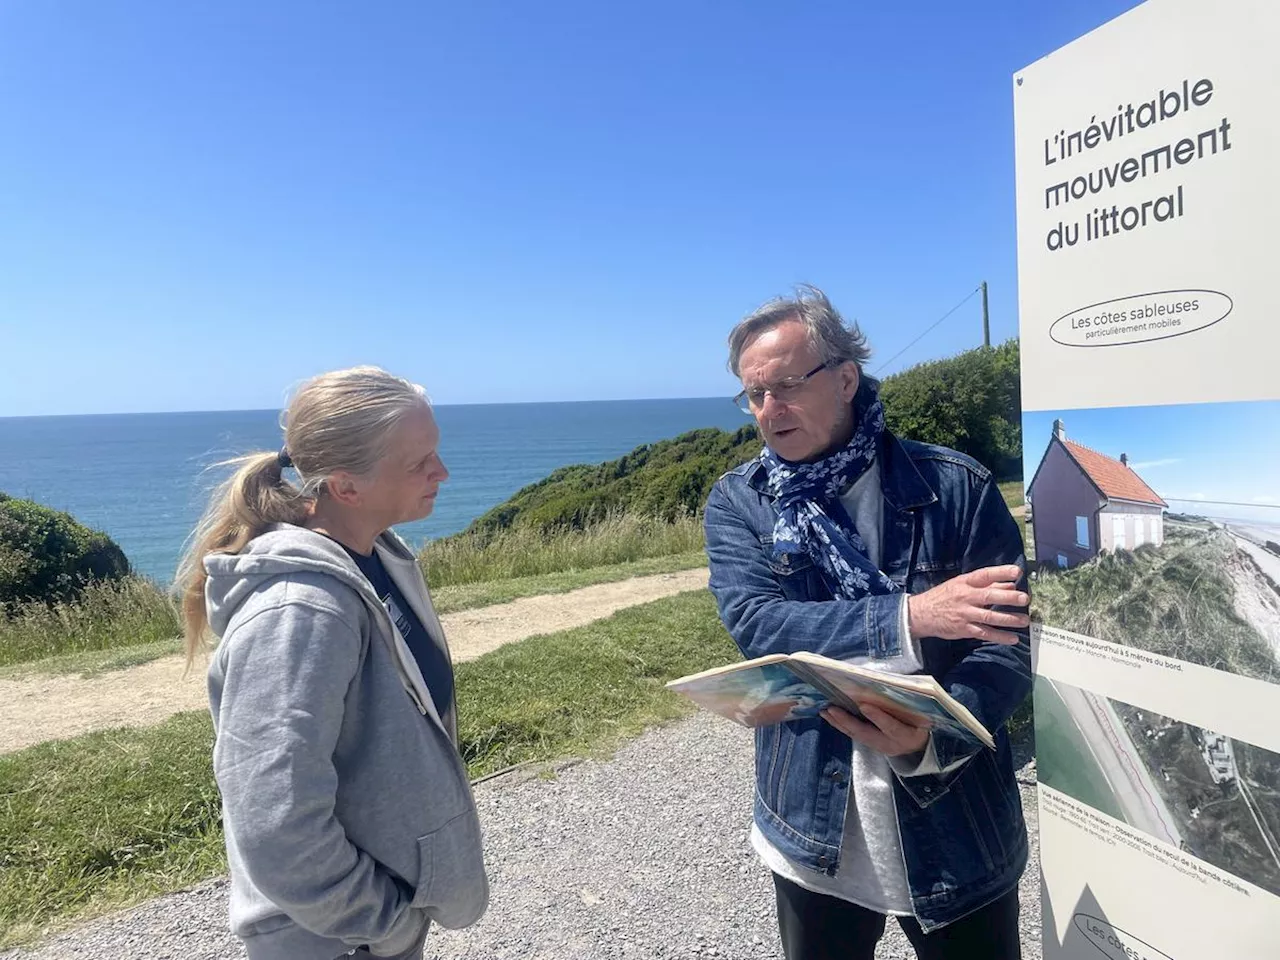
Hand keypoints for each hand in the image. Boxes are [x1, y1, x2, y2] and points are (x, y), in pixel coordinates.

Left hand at [821, 703, 928, 756]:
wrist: (921, 748)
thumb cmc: (921, 723)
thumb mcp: (921, 716)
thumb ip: (906, 703)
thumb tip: (887, 684)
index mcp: (908, 736)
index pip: (892, 727)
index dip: (878, 717)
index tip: (864, 705)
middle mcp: (892, 745)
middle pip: (867, 734)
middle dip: (848, 721)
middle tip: (832, 709)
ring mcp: (880, 747)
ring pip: (857, 736)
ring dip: (839, 723)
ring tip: (825, 711)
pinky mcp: (871, 745)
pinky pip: (855, 735)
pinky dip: (842, 725)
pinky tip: (831, 716)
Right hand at [906, 564, 1028, 644]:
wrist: (921, 613)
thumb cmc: (944, 596)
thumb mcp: (961, 585)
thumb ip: (985, 585)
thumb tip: (1009, 584)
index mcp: (965, 583)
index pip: (985, 575)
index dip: (1001, 572)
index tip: (1017, 572)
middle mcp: (965, 597)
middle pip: (989, 597)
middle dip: (1008, 598)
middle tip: (1025, 598)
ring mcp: (965, 614)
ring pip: (989, 617)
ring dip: (1008, 619)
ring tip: (1024, 620)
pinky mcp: (964, 629)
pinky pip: (984, 633)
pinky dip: (999, 637)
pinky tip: (1013, 638)